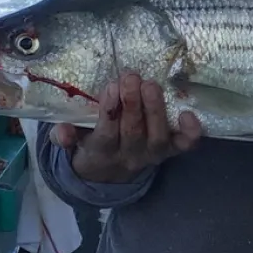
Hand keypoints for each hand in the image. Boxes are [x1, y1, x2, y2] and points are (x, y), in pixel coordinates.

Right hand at [50, 71, 201, 183]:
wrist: (109, 174)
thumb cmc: (90, 146)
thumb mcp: (72, 144)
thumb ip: (65, 137)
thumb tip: (62, 131)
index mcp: (103, 152)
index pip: (107, 134)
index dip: (110, 111)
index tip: (111, 86)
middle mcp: (130, 155)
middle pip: (133, 132)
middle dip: (133, 104)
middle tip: (132, 78)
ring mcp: (152, 155)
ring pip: (158, 137)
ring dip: (156, 110)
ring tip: (151, 85)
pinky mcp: (170, 152)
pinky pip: (183, 146)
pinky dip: (190, 133)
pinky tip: (188, 113)